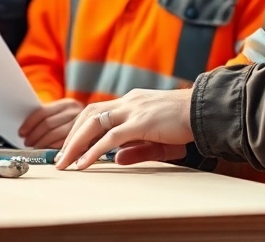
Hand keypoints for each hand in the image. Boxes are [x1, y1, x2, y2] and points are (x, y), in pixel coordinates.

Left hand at [18, 98, 83, 148]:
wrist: (106, 121)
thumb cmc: (79, 123)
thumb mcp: (67, 116)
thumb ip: (52, 118)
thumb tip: (27, 130)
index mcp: (67, 104)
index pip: (43, 112)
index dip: (30, 123)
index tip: (21, 133)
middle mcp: (76, 111)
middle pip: (48, 123)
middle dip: (35, 136)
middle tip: (27, 143)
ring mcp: (83, 123)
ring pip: (56, 134)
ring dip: (43, 143)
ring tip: (35, 148)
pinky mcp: (88, 135)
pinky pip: (66, 143)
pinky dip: (55, 148)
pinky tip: (49, 152)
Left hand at [55, 88, 194, 169]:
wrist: (205, 111)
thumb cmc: (185, 124)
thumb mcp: (157, 140)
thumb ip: (136, 149)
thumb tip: (115, 160)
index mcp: (132, 101)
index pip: (97, 111)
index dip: (80, 128)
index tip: (69, 145)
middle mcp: (129, 101)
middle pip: (89, 115)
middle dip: (71, 136)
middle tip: (59, 156)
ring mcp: (134, 110)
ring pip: (94, 124)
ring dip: (75, 144)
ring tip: (64, 162)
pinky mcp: (141, 122)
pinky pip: (110, 138)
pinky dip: (93, 150)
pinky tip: (83, 163)